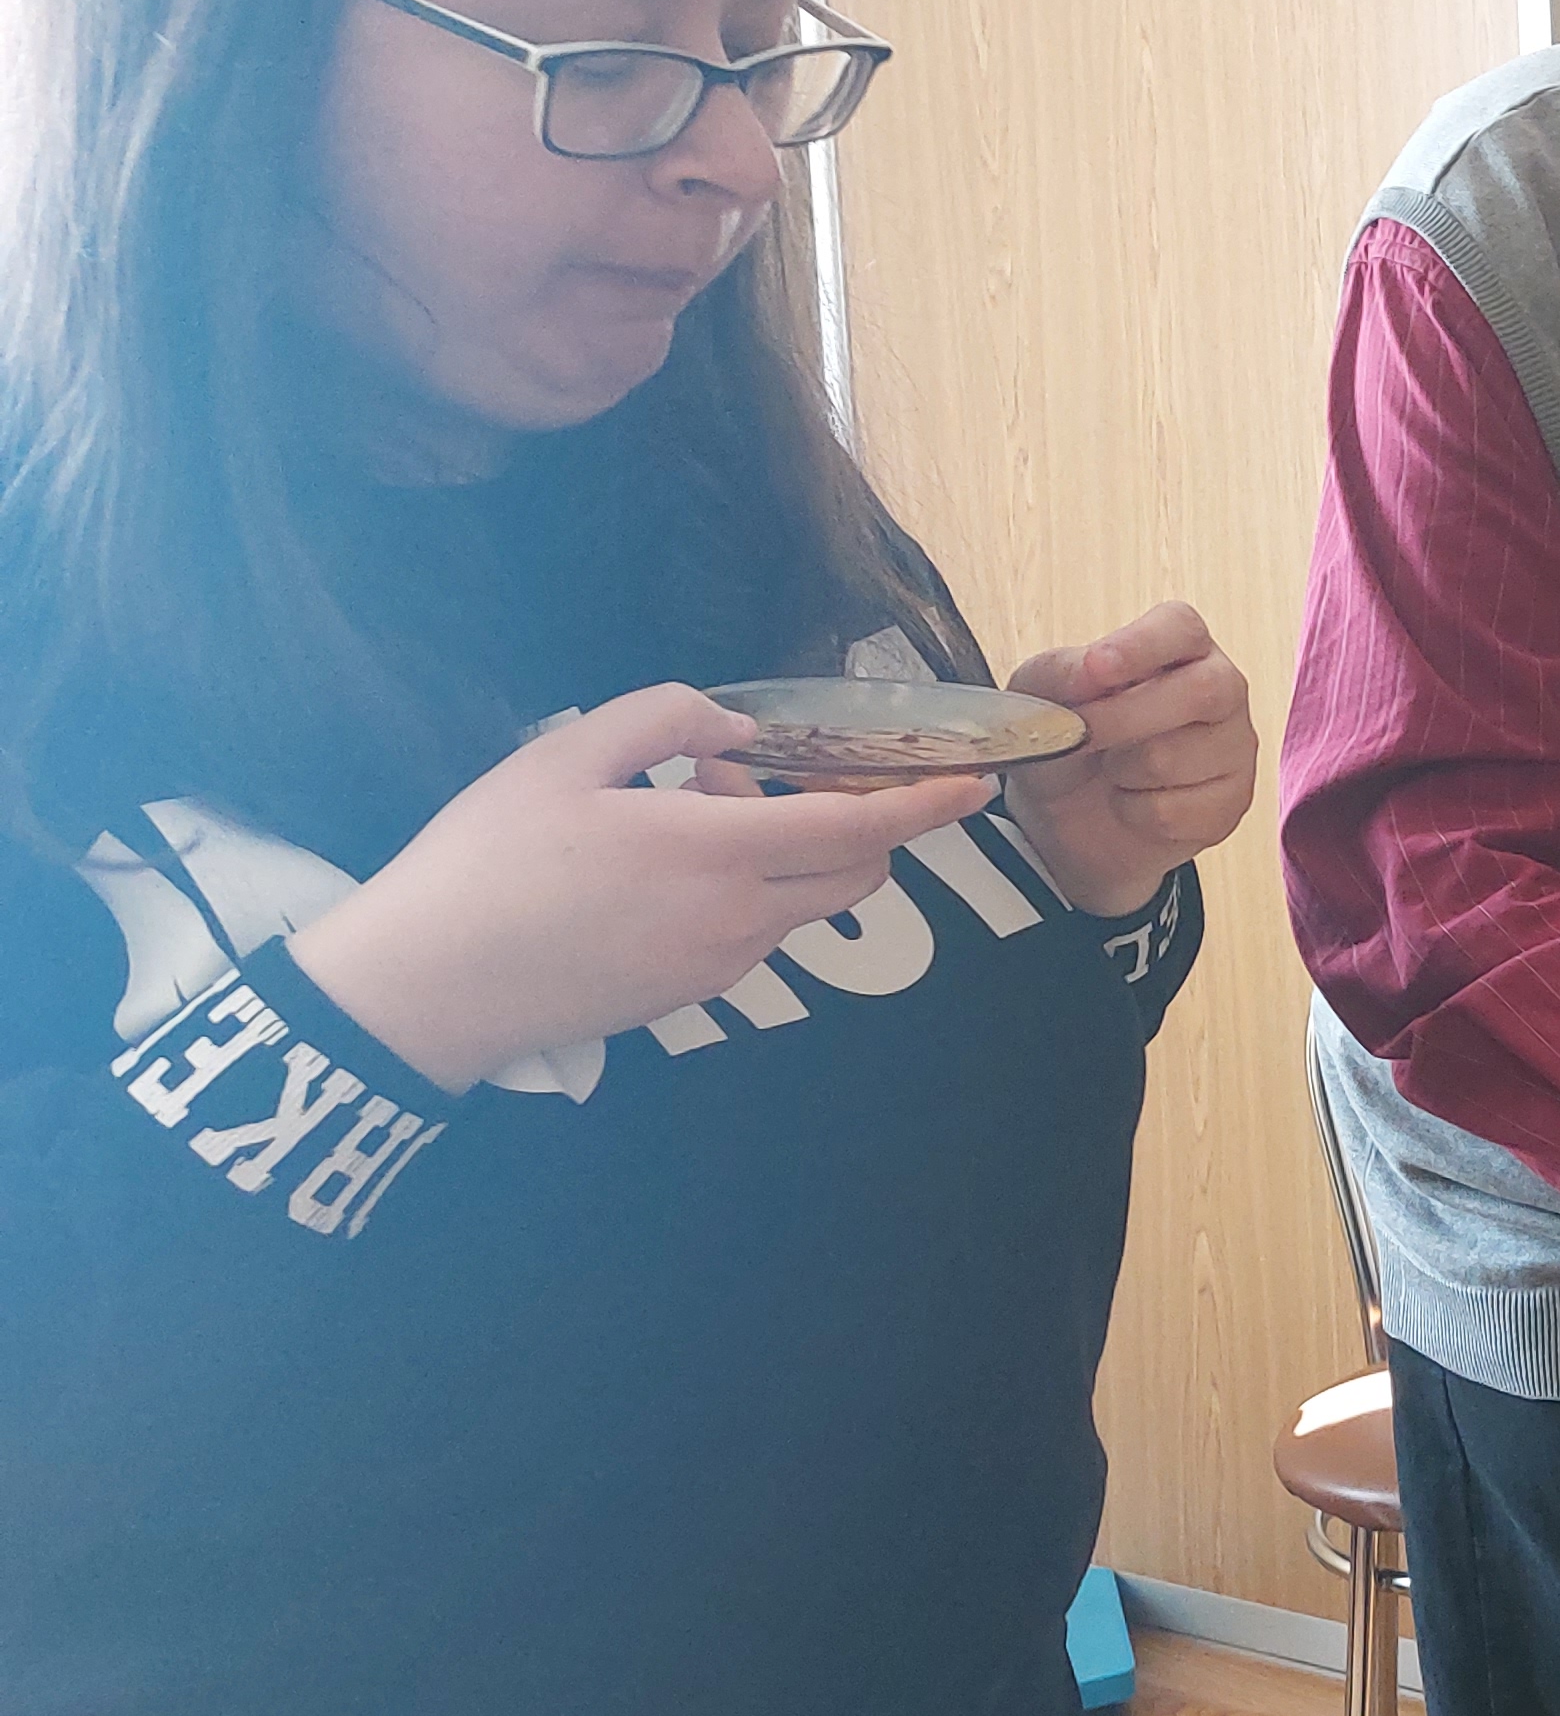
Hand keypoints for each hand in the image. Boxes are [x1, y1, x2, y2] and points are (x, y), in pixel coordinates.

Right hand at [287, 684, 994, 1089]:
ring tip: (689, 811)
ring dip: (791, 851)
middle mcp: (738, 919)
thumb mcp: (566, 758)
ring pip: (805, 902)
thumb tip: (736, 730)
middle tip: (767, 774)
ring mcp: (720, 966)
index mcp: (715, 854)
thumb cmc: (488, 860)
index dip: (927, 806)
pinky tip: (664, 864)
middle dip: (855, 819)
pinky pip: (758, 932)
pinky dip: (749, 888)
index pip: (858, 829)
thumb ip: (665, 721)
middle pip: (855, 872)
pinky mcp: (692, 994)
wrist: (427, 986)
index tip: (977, 783)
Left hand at [1003, 603, 1256, 916]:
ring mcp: (1234, 748)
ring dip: (1121, 771)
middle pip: (1201, 691)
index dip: (1141, 646)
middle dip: (1123, 718)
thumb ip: (1062, 672)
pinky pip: (1172, 812)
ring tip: (1114, 768)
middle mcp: (1222, 689)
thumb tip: (1090, 672)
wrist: (1069, 812)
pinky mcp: (1230, 804)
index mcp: (1181, 646)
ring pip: (1175, 758)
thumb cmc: (1068, 736)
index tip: (1097, 666)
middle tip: (1080, 734)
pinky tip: (1132, 801)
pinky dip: (1132, 812)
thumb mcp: (1041, 693)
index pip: (1181, 628)